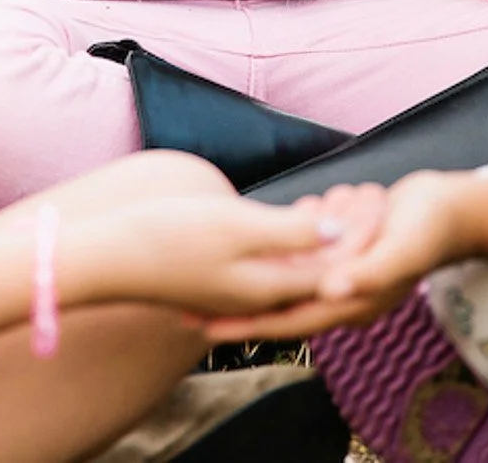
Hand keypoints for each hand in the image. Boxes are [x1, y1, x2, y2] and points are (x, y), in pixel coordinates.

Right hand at [72, 181, 385, 322]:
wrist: (107, 256)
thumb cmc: (168, 236)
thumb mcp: (236, 227)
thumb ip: (291, 232)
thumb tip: (341, 234)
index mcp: (270, 288)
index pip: (336, 266)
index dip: (364, 233)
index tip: (381, 195)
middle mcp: (259, 296)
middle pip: (321, 267)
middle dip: (351, 232)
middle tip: (372, 191)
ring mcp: (239, 290)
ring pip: (298, 263)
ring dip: (325, 233)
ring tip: (346, 197)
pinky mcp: (222, 280)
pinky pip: (274, 262)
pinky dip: (296, 238)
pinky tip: (305, 211)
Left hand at [208, 170, 469, 341]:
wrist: (455, 208)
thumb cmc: (430, 225)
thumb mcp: (402, 248)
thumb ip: (370, 272)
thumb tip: (331, 290)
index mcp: (352, 301)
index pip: (289, 320)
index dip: (246, 324)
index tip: (204, 325)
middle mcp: (342, 294)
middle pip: (279, 307)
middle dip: (235, 308)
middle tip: (187, 308)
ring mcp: (343, 275)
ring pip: (286, 283)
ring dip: (251, 283)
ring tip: (205, 279)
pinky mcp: (342, 254)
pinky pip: (299, 260)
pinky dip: (271, 256)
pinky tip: (244, 244)